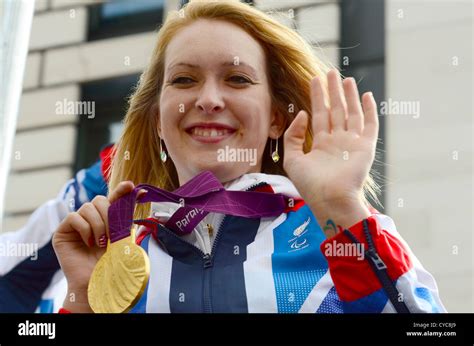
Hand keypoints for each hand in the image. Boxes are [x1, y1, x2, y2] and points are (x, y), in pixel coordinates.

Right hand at [52, 181, 135, 311]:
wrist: (96, 282)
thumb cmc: (109, 263)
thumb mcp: (122, 238)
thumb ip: (126, 218)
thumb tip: (139, 194)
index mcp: (105, 219)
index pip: (112, 199)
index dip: (121, 191)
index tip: (131, 186)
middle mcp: (90, 219)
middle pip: (99, 200)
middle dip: (108, 214)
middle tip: (111, 234)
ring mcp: (75, 224)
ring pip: (87, 207)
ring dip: (98, 224)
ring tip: (100, 242)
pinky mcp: (62, 231)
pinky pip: (74, 217)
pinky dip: (84, 229)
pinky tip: (88, 243)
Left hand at [283, 69, 377, 230]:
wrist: (330, 199)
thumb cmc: (310, 184)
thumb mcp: (292, 159)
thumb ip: (293, 136)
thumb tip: (303, 114)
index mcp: (321, 144)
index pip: (319, 115)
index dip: (317, 97)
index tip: (315, 79)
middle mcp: (337, 141)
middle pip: (335, 110)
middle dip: (332, 91)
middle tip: (330, 72)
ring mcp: (352, 143)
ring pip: (351, 113)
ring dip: (349, 96)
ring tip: (345, 78)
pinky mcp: (366, 147)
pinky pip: (370, 124)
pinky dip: (369, 110)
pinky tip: (366, 95)